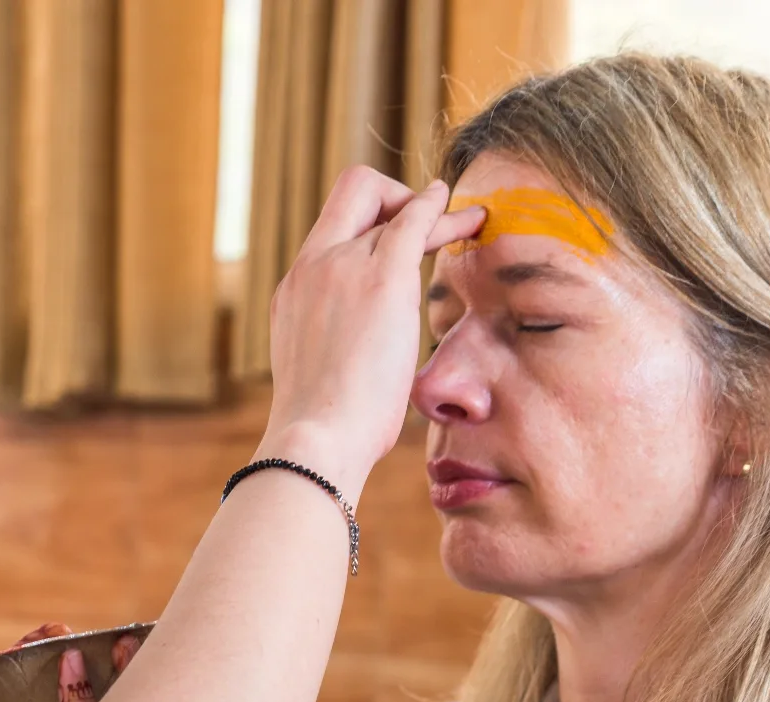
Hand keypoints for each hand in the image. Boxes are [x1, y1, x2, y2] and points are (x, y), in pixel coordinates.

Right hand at [260, 167, 484, 500]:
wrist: (315, 439)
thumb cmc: (323, 430)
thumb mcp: (318, 376)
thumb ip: (335, 350)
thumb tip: (356, 369)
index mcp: (296, 292)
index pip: (331, 232)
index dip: (368, 226)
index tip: (396, 243)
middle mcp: (313, 267)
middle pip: (352, 194)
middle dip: (394, 198)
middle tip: (426, 227)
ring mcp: (343, 266)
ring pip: (389, 207)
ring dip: (432, 213)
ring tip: (472, 221)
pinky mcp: (382, 278)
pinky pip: (414, 221)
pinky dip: (440, 209)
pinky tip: (471, 215)